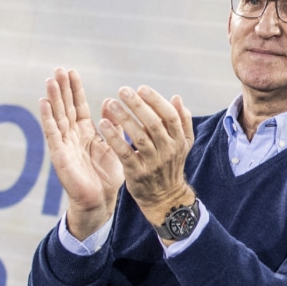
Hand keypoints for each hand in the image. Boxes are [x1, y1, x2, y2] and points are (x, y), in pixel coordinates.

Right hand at [40, 67, 123, 239]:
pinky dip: (48, 117)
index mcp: (86, 133)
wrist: (99, 201)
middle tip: (58, 69)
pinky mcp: (59, 154)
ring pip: (57, 116)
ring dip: (53, 98)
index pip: (79, 106)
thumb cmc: (106, 176)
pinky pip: (52, 132)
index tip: (72, 71)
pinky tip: (44, 103)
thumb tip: (110, 104)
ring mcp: (64, 144)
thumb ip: (112, 126)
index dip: (75, 90)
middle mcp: (72, 136)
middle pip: (66, 107)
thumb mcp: (113, 146)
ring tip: (50, 80)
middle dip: (62, 89)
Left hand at [98, 85, 195, 228]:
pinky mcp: (137, 173)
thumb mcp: (182, 144)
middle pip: (154, 124)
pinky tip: (104, 124)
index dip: (156, 101)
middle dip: (138, 105)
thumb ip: (182, 121)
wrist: (165, 197)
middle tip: (123, 90)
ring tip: (112, 103)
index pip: (170, 116)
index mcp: (179, 140)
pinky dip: (115, 138)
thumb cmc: (170, 165)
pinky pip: (125, 153)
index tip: (141, 88)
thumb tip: (177, 98)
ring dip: (125, 119)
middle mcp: (168, 150)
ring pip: (139, 137)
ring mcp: (153, 162)